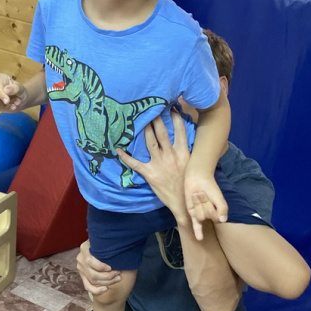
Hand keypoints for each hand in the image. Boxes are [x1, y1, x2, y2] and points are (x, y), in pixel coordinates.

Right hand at [0, 73, 27, 110]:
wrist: (21, 102)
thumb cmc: (20, 92)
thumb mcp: (21, 90)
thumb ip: (15, 89)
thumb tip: (6, 90)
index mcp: (1, 78)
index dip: (1, 93)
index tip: (7, 101)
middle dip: (0, 99)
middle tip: (8, 103)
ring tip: (9, 105)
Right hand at [76, 240, 120, 295]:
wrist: (101, 247)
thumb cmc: (106, 244)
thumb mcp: (104, 241)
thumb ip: (106, 245)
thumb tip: (115, 247)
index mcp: (84, 248)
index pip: (90, 261)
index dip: (101, 266)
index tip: (112, 267)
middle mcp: (80, 258)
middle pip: (92, 273)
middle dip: (107, 276)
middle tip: (118, 273)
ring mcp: (81, 268)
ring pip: (92, 280)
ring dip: (106, 282)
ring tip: (117, 278)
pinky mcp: (83, 276)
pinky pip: (88, 286)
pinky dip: (97, 290)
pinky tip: (105, 289)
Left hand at [116, 109, 189, 224]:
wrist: (184, 202)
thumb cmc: (188, 183)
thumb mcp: (192, 164)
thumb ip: (189, 150)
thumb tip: (187, 137)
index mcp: (183, 152)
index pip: (180, 131)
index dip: (176, 118)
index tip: (172, 108)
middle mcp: (171, 155)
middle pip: (162, 133)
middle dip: (156, 119)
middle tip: (151, 107)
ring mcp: (159, 164)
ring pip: (150, 142)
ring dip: (145, 130)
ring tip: (140, 119)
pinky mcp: (150, 174)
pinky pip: (135, 163)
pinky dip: (125, 157)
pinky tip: (118, 149)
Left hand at [184, 167, 227, 240]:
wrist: (197, 178)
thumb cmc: (210, 187)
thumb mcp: (219, 197)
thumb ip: (222, 209)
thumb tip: (222, 221)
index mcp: (219, 211)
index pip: (217, 218)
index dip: (212, 209)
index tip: (211, 198)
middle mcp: (210, 214)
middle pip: (207, 216)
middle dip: (205, 204)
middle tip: (203, 193)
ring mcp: (201, 214)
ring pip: (200, 216)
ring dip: (198, 204)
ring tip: (198, 195)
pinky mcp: (192, 213)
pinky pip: (196, 224)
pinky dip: (198, 232)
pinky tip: (200, 239)